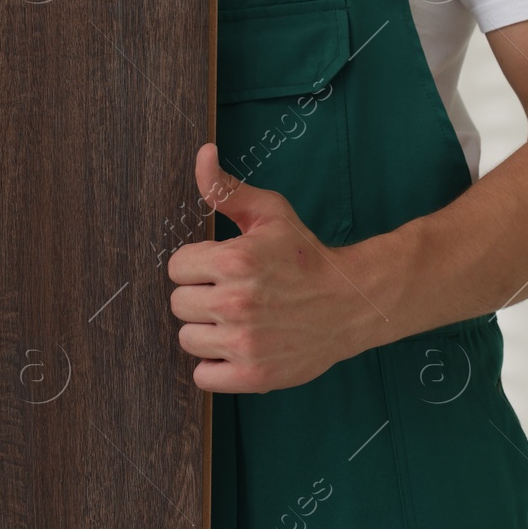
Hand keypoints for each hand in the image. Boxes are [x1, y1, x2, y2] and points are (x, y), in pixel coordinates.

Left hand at [168, 144, 381, 393]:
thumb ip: (226, 188)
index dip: (197, 265)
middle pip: (178, 303)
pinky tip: (237, 348)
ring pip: (187, 339)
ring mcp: (245, 343)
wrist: (351, 302)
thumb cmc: (305, 256)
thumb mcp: (269, 213)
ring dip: (207, 331)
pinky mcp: (254, 376)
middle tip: (232, 294)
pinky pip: (202, 376)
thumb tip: (202, 153)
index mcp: (234, 260)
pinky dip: (215, 366)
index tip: (221, 268)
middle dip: (200, 296)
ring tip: (237, 321)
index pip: (176, 267)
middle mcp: (236, 302)